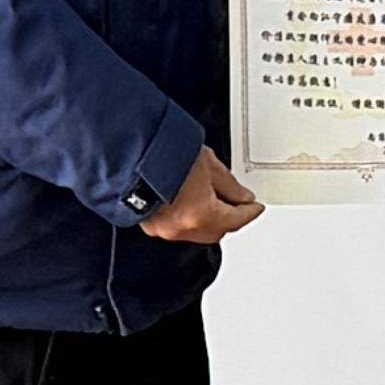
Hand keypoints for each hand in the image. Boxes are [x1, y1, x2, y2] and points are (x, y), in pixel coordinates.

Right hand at [143, 147, 265, 244]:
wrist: (129, 153)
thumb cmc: (162, 154)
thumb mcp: (207, 163)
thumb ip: (229, 184)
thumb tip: (242, 196)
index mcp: (202, 215)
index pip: (236, 220)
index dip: (249, 212)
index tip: (255, 207)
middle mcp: (183, 228)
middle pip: (217, 230)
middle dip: (229, 217)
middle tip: (237, 202)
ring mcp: (164, 229)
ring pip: (197, 231)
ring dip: (208, 218)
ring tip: (211, 198)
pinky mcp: (150, 225)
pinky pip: (178, 227)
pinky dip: (188, 218)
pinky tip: (189, 202)